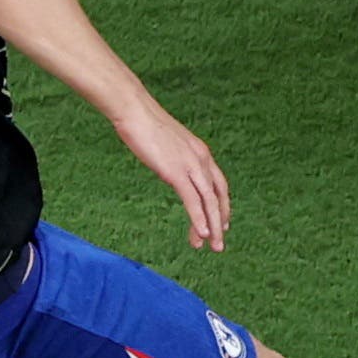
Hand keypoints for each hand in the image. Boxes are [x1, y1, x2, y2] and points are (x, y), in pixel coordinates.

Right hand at [113, 99, 231, 251]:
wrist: (135, 111)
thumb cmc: (145, 125)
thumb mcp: (166, 144)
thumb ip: (173, 158)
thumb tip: (170, 168)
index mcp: (201, 153)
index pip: (219, 185)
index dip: (222, 206)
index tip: (222, 223)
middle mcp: (202, 159)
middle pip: (218, 196)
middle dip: (220, 221)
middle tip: (219, 244)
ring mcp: (191, 165)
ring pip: (209, 202)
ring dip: (211, 226)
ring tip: (212, 246)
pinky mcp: (177, 172)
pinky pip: (193, 200)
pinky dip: (198, 219)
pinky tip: (199, 234)